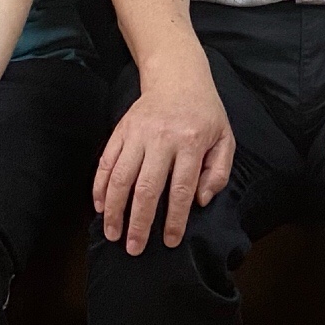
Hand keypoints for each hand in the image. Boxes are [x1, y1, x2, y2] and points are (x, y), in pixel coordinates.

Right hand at [94, 64, 233, 254]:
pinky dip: (100, 186)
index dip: (174, 219)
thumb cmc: (205, 113)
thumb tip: (201, 201)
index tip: (169, 241)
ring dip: (114, 209)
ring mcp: (137, 133)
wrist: (177, 77)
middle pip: (146, 187)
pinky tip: (100, 206)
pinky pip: (106, 161)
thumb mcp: (225, 138)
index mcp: (191, 142)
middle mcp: (162, 138)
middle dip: (138, 221)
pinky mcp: (121, 130)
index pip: (181, 188)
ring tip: (111, 233)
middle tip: (133, 248)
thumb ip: (218, 172)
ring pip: (121, 176)